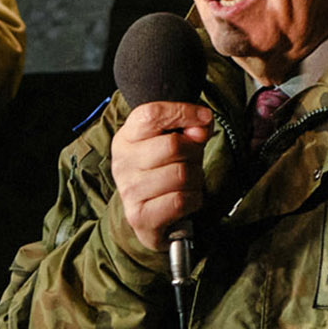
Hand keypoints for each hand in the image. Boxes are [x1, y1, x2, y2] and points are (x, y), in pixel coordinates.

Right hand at [111, 99, 213, 253]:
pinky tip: (186, 199)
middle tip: (191, 160)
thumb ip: (191, 128)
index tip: (205, 117)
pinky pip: (181, 200)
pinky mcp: (139, 216)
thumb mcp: (177, 143)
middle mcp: (122, 162)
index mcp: (126, 138)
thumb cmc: (165, 173)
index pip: (151, 114)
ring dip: (196, 178)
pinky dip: (194, 199)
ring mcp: (129, 190)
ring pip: (181, 174)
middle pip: (173, 145)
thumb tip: (201, 127)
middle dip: (194, 152)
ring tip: (187, 182)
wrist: (151, 216)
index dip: (183, 112)